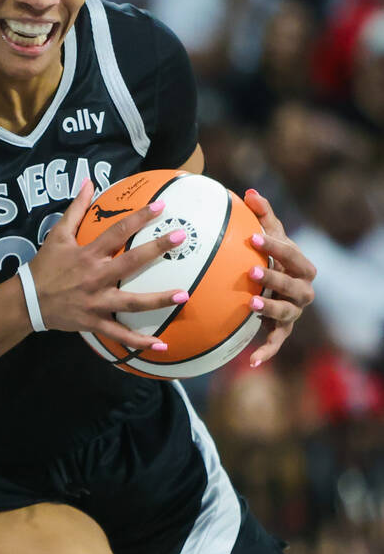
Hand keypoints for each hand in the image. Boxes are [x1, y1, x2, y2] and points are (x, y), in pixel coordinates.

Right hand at [29, 179, 189, 350]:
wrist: (27, 301)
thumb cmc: (45, 266)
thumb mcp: (57, 235)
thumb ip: (76, 209)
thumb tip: (89, 182)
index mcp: (88, 255)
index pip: (117, 232)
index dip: (138, 218)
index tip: (161, 207)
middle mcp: (95, 277)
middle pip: (130, 263)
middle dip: (156, 249)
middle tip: (180, 238)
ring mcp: (96, 302)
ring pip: (131, 302)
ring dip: (158, 300)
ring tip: (183, 296)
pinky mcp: (94, 321)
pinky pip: (119, 335)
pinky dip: (139, 342)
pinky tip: (161, 346)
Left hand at [244, 188, 315, 366]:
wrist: (277, 284)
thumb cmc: (271, 256)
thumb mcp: (269, 235)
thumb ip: (263, 215)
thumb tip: (250, 191)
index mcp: (302, 266)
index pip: (291, 254)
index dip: (273, 245)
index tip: (251, 236)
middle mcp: (304, 291)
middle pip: (294, 285)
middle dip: (275, 277)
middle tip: (251, 270)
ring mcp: (294, 312)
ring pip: (286, 313)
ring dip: (269, 309)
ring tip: (249, 304)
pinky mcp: (282, 330)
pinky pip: (276, 342)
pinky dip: (266, 352)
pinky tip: (251, 362)